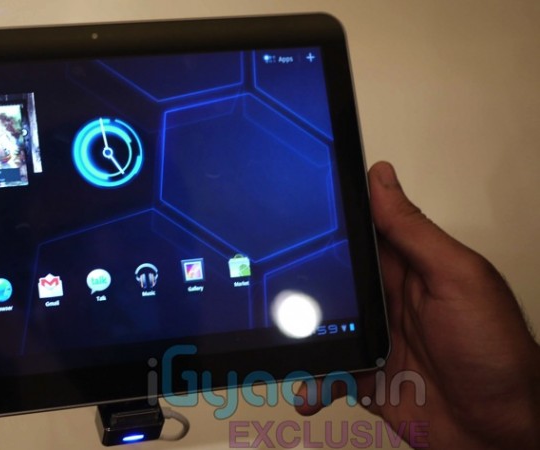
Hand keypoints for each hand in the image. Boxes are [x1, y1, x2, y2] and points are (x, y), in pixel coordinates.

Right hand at [296, 161, 539, 448]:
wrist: (501, 432)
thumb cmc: (496, 353)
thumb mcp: (457, 279)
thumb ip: (414, 232)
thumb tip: (381, 179)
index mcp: (411, 268)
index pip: (361, 232)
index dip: (329, 219)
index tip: (294, 208)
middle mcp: (389, 301)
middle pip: (329, 281)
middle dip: (298, 286)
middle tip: (274, 290)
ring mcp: (375, 340)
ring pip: (319, 328)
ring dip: (299, 339)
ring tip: (284, 347)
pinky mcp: (367, 377)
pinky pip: (326, 374)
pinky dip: (312, 381)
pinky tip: (308, 387)